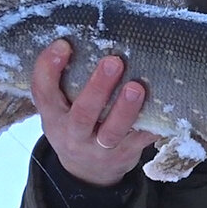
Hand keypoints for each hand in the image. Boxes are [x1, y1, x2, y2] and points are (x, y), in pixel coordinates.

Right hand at [30, 40, 158, 186]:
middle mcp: (73, 134)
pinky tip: (163, 108)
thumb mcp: (60, 108)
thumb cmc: (75, 125)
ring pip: (112, 132)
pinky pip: (140, 140)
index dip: (49, 69)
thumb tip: (89, 34)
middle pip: (83, 114)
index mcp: (53, 117)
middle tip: (113, 61)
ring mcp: (99, 148)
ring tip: (137, 87)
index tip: (63, 44)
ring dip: (125, 109)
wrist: (86, 172)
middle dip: (98, 87)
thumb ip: (66, 82)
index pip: (43, 92)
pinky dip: (151, 125)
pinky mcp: (124, 154)